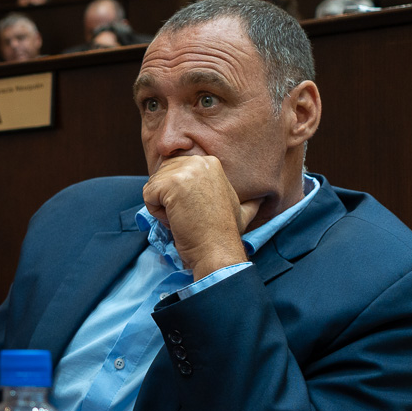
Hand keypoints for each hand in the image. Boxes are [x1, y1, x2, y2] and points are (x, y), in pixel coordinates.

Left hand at [142, 155, 257, 277]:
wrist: (217, 249)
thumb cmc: (225, 233)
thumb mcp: (241, 208)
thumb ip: (249, 199)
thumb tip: (263, 198)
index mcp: (210, 162)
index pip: (174, 170)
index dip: (179, 195)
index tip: (195, 209)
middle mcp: (198, 161)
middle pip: (162, 176)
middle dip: (169, 199)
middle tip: (189, 215)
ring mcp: (184, 171)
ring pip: (154, 186)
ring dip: (163, 207)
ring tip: (185, 218)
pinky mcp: (170, 183)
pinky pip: (148, 196)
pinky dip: (157, 213)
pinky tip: (177, 220)